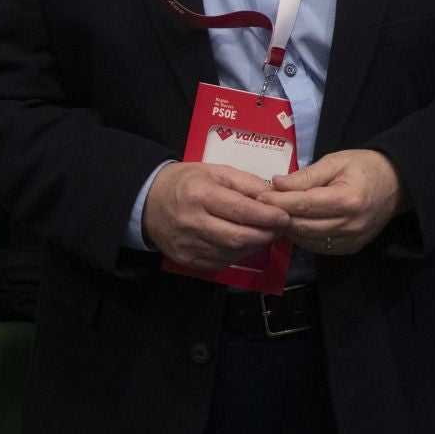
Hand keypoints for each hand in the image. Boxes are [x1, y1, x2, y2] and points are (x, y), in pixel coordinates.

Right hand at [141, 163, 291, 272]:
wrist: (149, 201)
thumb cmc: (187, 181)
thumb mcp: (216, 171)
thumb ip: (246, 183)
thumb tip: (274, 197)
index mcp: (199, 194)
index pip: (240, 210)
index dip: (266, 216)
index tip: (285, 217)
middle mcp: (192, 222)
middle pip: (237, 237)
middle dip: (265, 235)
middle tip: (280, 229)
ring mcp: (187, 245)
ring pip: (231, 253)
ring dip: (254, 246)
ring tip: (264, 234)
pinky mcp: (186, 260)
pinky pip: (220, 262)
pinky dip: (238, 254)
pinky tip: (245, 244)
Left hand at [259, 149, 405, 253]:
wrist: (396, 185)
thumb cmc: (365, 167)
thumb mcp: (335, 162)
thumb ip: (306, 176)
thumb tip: (276, 184)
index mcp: (347, 200)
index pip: (304, 205)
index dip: (278, 201)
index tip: (259, 195)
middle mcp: (349, 225)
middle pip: (303, 226)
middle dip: (279, 216)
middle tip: (261, 205)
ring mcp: (350, 240)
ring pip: (307, 240)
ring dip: (289, 228)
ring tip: (276, 214)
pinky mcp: (349, 248)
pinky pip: (317, 247)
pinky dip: (303, 236)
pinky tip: (296, 224)